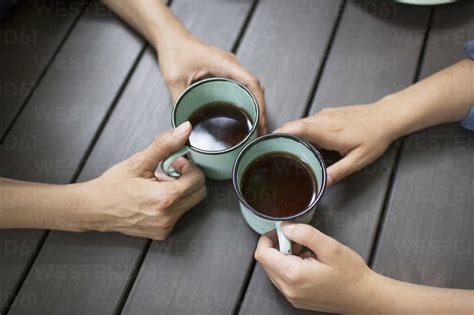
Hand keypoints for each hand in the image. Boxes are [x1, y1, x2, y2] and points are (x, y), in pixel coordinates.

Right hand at [84, 122, 205, 239]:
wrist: (94, 208)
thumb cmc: (112, 186)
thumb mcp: (139, 161)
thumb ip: (165, 144)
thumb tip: (184, 130)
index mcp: (164, 198)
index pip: (198, 179)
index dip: (189, 166)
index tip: (175, 162)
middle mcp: (168, 216)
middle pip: (198, 192)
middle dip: (188, 178)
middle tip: (169, 171)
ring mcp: (165, 227)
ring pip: (190, 203)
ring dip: (180, 190)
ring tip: (158, 184)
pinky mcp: (162, 232)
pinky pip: (179, 213)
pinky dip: (173, 202)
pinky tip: (155, 197)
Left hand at [158, 34, 266, 133]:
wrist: (170, 37)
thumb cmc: (174, 51)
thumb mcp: (174, 80)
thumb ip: (180, 103)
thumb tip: (183, 126)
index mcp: (223, 63)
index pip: (250, 82)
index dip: (259, 102)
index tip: (260, 120)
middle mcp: (230, 64)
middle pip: (255, 86)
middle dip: (260, 108)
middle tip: (260, 129)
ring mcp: (229, 67)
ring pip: (250, 86)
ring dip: (255, 103)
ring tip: (255, 124)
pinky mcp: (225, 71)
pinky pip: (241, 85)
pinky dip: (246, 99)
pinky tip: (243, 112)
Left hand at [254, 223, 377, 313]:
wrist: (364, 297)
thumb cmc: (351, 275)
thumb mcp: (330, 246)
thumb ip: (305, 234)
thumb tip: (285, 227)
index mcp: (294, 275)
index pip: (262, 254)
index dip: (268, 238)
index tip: (281, 231)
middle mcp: (289, 289)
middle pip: (266, 262)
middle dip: (277, 247)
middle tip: (297, 240)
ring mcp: (292, 296)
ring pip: (273, 271)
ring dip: (282, 257)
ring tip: (304, 251)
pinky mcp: (296, 299)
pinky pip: (282, 280)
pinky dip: (288, 267)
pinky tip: (306, 262)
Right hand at [275, 102, 396, 184]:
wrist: (386, 117)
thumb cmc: (375, 137)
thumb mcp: (358, 160)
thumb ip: (338, 172)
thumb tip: (323, 183)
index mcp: (328, 132)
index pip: (297, 129)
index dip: (280, 134)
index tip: (268, 141)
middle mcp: (323, 120)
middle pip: (294, 125)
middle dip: (280, 135)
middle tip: (271, 150)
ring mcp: (325, 115)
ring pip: (300, 122)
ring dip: (290, 133)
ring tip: (284, 147)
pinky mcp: (328, 114)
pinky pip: (308, 121)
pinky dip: (300, 130)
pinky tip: (303, 141)